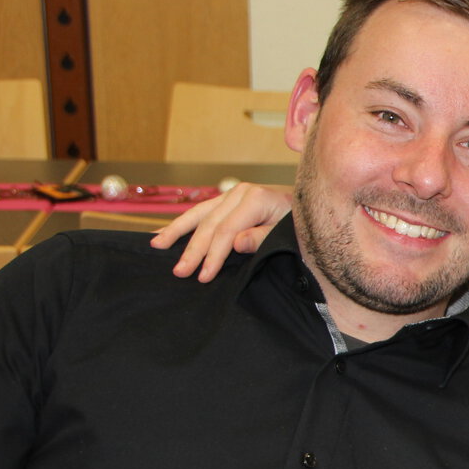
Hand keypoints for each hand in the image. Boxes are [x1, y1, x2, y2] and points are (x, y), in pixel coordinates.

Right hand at [151, 182, 294, 281]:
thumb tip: (235, 243)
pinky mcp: (227, 199)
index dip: (213, 255)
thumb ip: (263, 238)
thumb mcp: (288, 233)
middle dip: (193, 250)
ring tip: (156, 246)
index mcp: (256, 199)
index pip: (226, 231)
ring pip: (198, 214)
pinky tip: (164, 233)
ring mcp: (232, 194)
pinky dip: (182, 224)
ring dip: (176, 231)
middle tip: (179, 271)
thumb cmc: (301, 226)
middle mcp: (240, 192)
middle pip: (209, 224)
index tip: (204, 276)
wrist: (312, 209)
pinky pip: (200, 212)